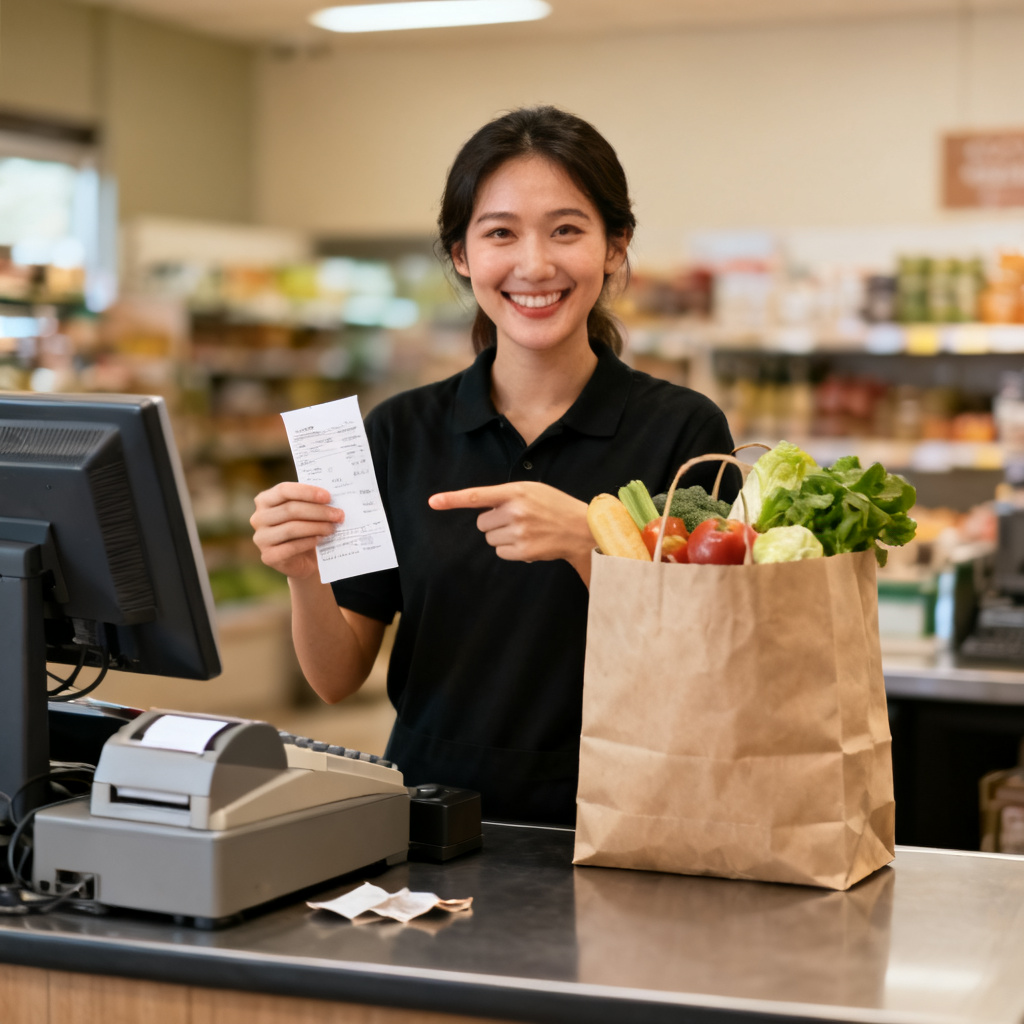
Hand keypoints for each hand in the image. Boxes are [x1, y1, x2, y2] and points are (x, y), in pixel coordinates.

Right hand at [250, 482, 342, 579]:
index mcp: (264, 500)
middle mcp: (258, 518)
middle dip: (318, 511)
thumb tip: (331, 498)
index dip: (307, 492)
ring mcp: (261, 538)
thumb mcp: (306, 512)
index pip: (284, 490)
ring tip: (333, 527)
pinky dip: (309, 541)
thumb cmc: (305, 528)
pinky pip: (292, 547)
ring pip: (292, 528)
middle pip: (290, 510)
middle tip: (338, 515)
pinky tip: (322, 539)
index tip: (328, 497)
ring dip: (317, 526)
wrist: (302, 559)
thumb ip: (312, 502)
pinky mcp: (268, 556)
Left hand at [428, 482, 593, 569]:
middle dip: (494, 523)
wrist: (581, 528)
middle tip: (517, 520)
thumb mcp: (532, 490)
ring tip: (526, 531)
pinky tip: (528, 542)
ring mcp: (519, 531)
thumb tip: (481, 507)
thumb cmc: (554, 506)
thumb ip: (506, 495)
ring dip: (502, 537)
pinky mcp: (523, 549)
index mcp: (515, 491)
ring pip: (490, 539)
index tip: (433, 502)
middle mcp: (515, 510)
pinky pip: (500, 552)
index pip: (477, 496)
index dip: (452, 499)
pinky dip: (510, 549)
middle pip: (482, 523)